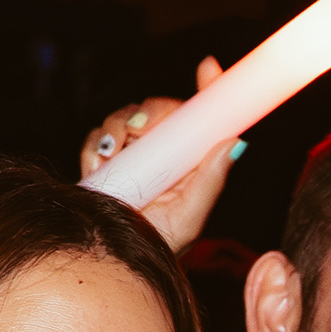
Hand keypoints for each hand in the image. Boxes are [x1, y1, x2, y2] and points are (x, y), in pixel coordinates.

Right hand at [78, 81, 247, 250]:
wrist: (111, 262)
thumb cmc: (158, 244)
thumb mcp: (190, 216)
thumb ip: (210, 180)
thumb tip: (235, 142)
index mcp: (190, 162)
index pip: (203, 116)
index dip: (209, 88)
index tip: (210, 69)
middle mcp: (164, 154)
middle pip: (160, 110)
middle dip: (152, 111)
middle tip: (142, 129)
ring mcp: (132, 156)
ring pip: (126, 117)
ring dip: (118, 127)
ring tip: (115, 153)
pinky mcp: (104, 162)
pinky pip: (97, 137)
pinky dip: (95, 146)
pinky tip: (98, 165)